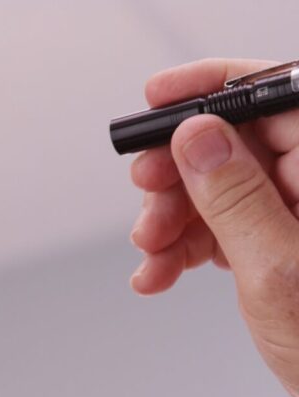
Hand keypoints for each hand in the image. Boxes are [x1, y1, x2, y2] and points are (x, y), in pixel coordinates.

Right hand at [130, 58, 298, 396]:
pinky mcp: (276, 243)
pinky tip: (160, 274)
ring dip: (171, 220)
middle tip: (144, 195)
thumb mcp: (277, 269)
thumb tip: (198, 136)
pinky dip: (181, 249)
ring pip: (215, 189)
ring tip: (151, 254)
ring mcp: (294, 214)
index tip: (158, 98)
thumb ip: (235, 196)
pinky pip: (218, 228)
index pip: (274, 100)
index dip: (212, 90)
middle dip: (178, 172)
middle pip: (233, 145)